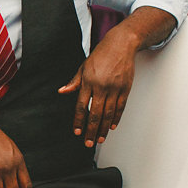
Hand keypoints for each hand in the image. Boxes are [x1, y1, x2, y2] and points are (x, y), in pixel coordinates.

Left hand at [58, 32, 135, 147]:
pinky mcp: (125, 88)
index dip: (79, 121)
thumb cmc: (101, 55)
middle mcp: (101, 86)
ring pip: (108, 113)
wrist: (121, 44)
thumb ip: (74, 82)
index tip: (77, 132)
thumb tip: (62, 91)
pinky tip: (111, 127)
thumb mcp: (83, 67)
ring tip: (99, 139)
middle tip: (88, 143)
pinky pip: (120, 107)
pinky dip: (116, 118)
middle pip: (95, 113)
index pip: (81, 106)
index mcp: (88, 81)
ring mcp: (115, 88)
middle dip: (90, 130)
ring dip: (103, 128)